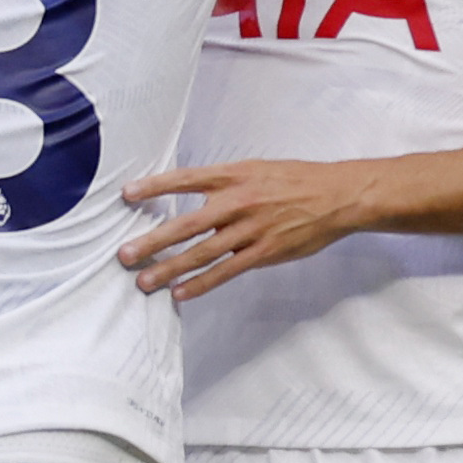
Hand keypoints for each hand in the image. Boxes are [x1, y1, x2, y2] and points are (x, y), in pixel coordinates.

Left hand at [117, 158, 371, 297]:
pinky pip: (226, 271)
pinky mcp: (264, 252)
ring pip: (202, 253)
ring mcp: (250, 229)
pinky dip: (201, 284)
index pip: (185, 179)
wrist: (338, 196)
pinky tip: (180, 293)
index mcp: (233, 176)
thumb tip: (191, 194)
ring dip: (170, 269)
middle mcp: (237, 202)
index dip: (154, 186)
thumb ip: (224, 183)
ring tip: (144, 281)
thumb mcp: (256, 169)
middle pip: (186, 224)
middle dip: (152, 241)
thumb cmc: (295, 180)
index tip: (127, 194)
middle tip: (124, 255)